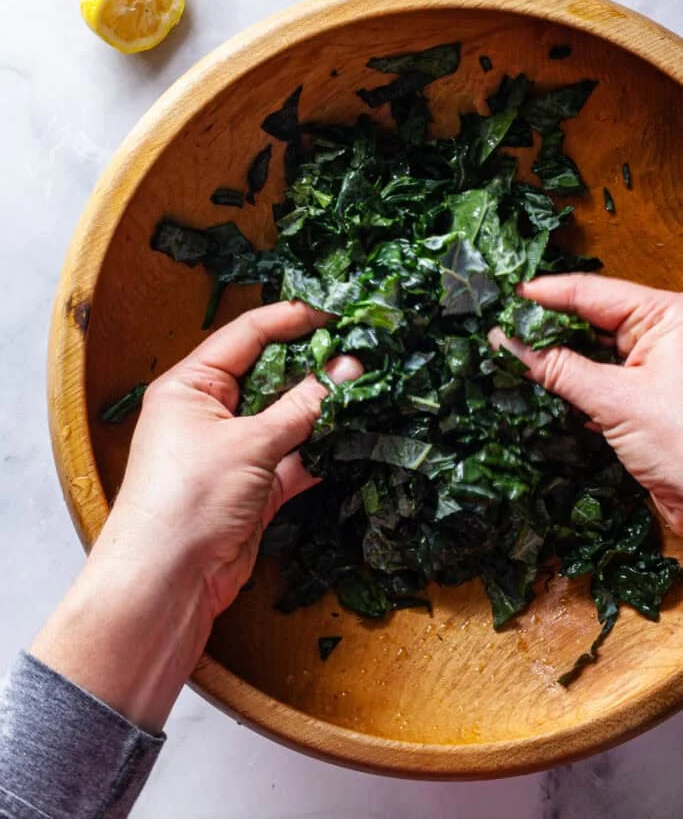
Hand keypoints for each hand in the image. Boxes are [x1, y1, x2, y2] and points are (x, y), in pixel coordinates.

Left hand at [32, 301, 360, 730]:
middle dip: (313, 366)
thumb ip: (302, 406)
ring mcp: (234, 451)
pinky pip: (293, 459)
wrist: (168, 582)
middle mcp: (210, 412)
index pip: (246, 336)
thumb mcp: (249, 443)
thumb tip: (348, 367)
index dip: (290, 319)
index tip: (334, 313)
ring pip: (286, 419)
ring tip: (367, 390)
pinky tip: (353, 438)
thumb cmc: (189, 498)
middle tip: (362, 351)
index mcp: (192, 385)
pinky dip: (319, 452)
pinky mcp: (254, 488)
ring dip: (321, 410)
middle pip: (270, 376)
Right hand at [490, 274, 682, 534]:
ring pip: (590, 352)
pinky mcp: (643, 397)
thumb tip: (505, 342)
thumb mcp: (616, 400)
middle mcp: (661, 334)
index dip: (546, 294)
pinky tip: (539, 386)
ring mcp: (652, 366)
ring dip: (555, 360)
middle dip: (545, 328)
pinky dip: (571, 385)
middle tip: (500, 329)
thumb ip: (558, 369)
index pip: (592, 293)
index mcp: (666, 316)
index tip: (506, 297)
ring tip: (510, 355)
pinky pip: (597, 379)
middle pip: (589, 319)